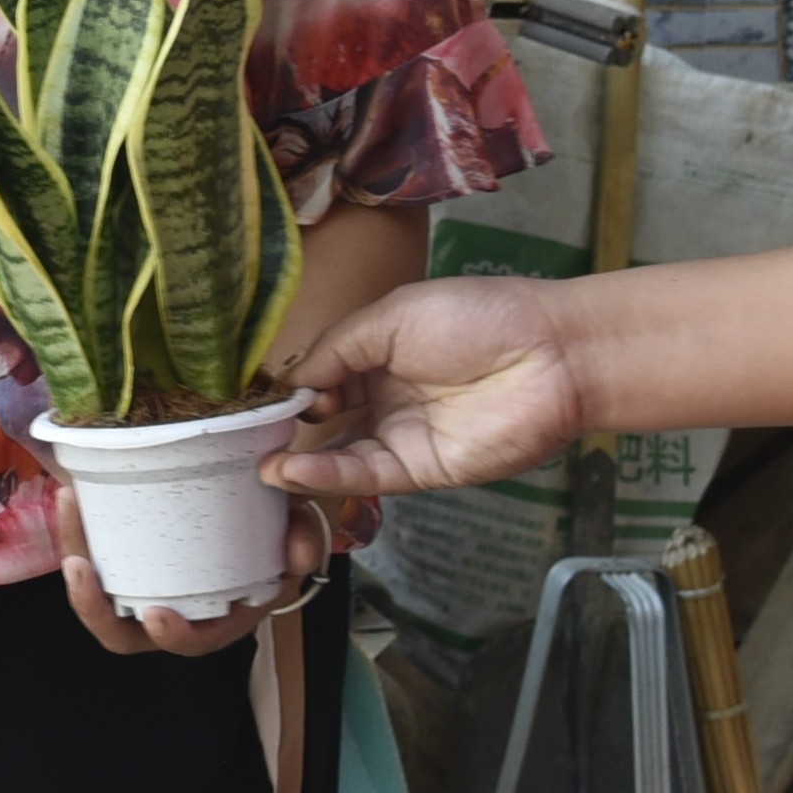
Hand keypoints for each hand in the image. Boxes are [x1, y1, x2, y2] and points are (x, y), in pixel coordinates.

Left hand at [57, 488, 321, 657]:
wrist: (261, 497)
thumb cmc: (279, 524)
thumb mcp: (299, 529)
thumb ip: (303, 538)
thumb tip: (298, 550)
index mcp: (219, 616)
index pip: (192, 641)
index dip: (173, 635)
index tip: (156, 615)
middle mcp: (175, 609)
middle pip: (123, 634)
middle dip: (93, 608)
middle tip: (79, 568)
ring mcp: (144, 584)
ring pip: (96, 593)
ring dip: (76, 556)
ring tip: (70, 507)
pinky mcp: (124, 557)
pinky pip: (93, 554)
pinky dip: (79, 530)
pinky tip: (73, 493)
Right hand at [266, 275, 595, 498]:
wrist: (549, 355)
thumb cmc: (476, 318)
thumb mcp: (392, 316)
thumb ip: (338, 349)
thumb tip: (294, 385)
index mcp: (377, 352)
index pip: (319, 376)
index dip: (288, 388)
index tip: (254, 398)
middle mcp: (385, 396)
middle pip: (324, 422)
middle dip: (285, 433)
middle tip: (243, 441)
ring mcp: (401, 436)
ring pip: (339, 456)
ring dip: (298, 463)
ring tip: (259, 466)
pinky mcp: (421, 470)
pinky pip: (366, 475)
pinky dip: (327, 475)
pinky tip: (293, 470)